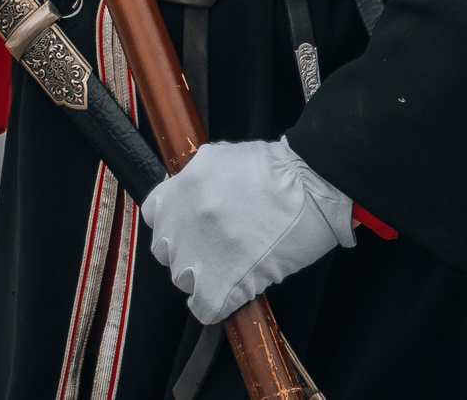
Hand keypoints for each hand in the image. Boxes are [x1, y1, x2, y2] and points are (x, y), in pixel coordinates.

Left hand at [141, 138, 354, 324]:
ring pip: (184, 279)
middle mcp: (183, 222)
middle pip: (167, 250)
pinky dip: (217, 305)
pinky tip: (233, 293)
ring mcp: (200, 254)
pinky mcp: (223, 283)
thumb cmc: (278, 171)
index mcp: (180, 190)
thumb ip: (196, 180)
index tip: (188, 226)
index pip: (155, 216)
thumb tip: (189, 196)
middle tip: (215, 246)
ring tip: (231, 266)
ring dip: (204, 276)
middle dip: (188, 249)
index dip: (173, 222)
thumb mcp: (221, 159)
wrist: (312, 187)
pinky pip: (205, 308)